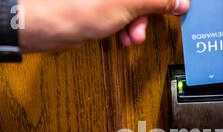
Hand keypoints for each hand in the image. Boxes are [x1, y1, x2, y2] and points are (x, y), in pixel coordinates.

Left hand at [21, 0, 189, 51]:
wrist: (43, 25)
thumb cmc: (75, 7)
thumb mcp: (128, 4)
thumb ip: (157, 0)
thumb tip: (180, 1)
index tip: (176, 6)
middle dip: (148, 11)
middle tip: (147, 26)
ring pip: (132, 5)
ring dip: (137, 23)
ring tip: (132, 37)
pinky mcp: (96, 4)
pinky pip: (120, 13)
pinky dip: (124, 26)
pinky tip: (123, 37)